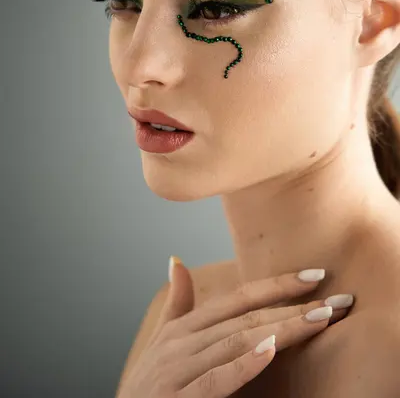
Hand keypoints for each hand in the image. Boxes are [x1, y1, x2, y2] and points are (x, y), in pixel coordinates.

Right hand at [116, 261, 352, 397]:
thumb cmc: (146, 387)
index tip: (313, 275)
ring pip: (236, 341)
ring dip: (281, 328)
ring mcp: (177, 369)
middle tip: (335, 299)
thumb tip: (177, 260)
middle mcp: (181, 342)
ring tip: (318, 319)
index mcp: (183, 327)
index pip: (236, 298)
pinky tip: (269, 350)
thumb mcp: (161, 342)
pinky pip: (214, 379)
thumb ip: (177, 305)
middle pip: (245, 317)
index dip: (275, 285)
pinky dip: (242, 364)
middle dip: (292, 306)